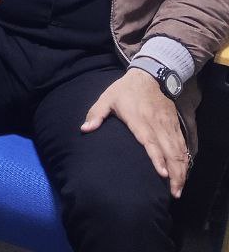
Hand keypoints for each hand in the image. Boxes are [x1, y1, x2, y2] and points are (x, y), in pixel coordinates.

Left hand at [82, 69, 188, 197]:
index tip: (162, 175)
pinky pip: (183, 145)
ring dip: (182, 170)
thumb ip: (96, 114)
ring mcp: (168, 125)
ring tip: (179, 188)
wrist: (149, 75)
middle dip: (175, 173)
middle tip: (174, 193)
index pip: (151, 142)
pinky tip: (184, 172)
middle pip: (170, 152)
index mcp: (140, 120)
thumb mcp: (107, 98)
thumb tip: (84, 129)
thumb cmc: (125, 90)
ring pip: (179, 151)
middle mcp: (157, 125)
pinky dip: (185, 159)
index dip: (157, 159)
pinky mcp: (175, 125)